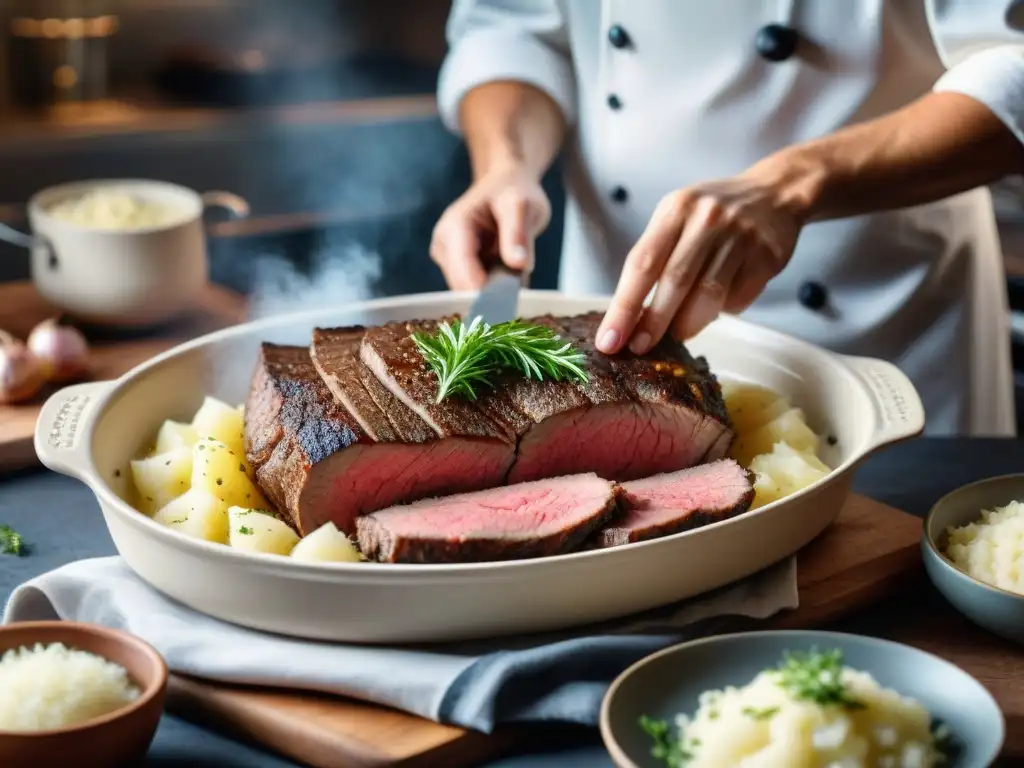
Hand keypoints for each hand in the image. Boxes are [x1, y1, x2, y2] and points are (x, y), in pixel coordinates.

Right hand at [430, 166, 551, 289]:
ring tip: (513, 273)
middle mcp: (444, 244)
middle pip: (462, 285)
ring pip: (467, 291)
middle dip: (489, 292)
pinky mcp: (456, 268)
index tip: (506, 302)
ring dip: (492, 291)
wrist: (506, 185)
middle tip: (518, 285)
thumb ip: (518, 233)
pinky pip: (473, 289)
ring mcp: (448, 258)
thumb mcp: (522, 205)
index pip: (462, 269)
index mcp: (455, 226)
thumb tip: (519, 264)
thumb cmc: (514, 191)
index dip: (482, 290)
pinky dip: (492, 289)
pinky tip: (506, 274)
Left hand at [595, 170, 808, 354]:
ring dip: (687, 324)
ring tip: (677, 334)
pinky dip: (723, 311)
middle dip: (653, 323)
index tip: (609, 340)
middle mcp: (708, 219)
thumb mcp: (677, 218)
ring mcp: (741, 236)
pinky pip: (738, 298)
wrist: (774, 194)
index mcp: (676, 209)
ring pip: (708, 296)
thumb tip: (632, 318)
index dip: (623, 306)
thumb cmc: (712, 215)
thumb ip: (656, 258)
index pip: (642, 263)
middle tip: (639, 347)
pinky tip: (718, 306)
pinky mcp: (766, 257)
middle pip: (674, 282)